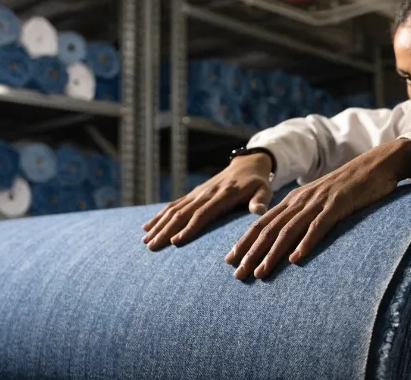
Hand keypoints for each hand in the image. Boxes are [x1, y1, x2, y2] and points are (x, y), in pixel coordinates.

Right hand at [142, 153, 273, 249]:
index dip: (189, 228)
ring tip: (145, 241)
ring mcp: (197, 193)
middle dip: (166, 230)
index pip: (203, 213)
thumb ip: (261, 200)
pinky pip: (173, 205)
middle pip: (183, 213)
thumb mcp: (265, 189)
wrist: (247, 164)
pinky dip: (159, 216)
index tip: (175, 242)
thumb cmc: (258, 183)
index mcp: (223, 195)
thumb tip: (259, 210)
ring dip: (159, 225)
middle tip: (151, 247)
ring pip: (174, 209)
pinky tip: (147, 227)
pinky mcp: (194, 194)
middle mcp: (206, 193)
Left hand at [225, 138, 410, 279]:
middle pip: (269, 229)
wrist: (375, 165)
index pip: (262, 223)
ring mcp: (318, 202)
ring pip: (288, 230)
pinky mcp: (337, 205)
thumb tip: (291, 240)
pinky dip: (306, 243)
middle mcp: (300, 201)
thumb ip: (304, 216)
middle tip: (237, 275)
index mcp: (294, 200)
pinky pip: (318, 226)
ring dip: (272, 254)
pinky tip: (296, 259)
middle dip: (250, 253)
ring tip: (260, 273)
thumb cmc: (349, 187)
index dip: (245, 242)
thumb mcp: (320, 200)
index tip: (230, 262)